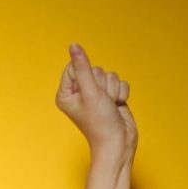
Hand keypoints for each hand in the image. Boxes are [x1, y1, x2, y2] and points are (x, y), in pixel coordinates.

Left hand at [55, 44, 137, 162]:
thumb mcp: (90, 92)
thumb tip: (74, 45)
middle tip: (101, 103)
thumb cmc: (100, 123)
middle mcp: (79, 92)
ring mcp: (96, 95)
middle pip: (94, 69)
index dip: (86, 75)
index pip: (74, 66)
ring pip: (109, 75)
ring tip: (109, 107)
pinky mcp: (110, 96)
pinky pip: (120, 81)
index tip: (88, 94)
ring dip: (113, 90)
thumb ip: (82, 67)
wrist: (118, 143)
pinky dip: (121, 94)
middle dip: (102, 85)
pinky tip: (117, 107)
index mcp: (66, 93)